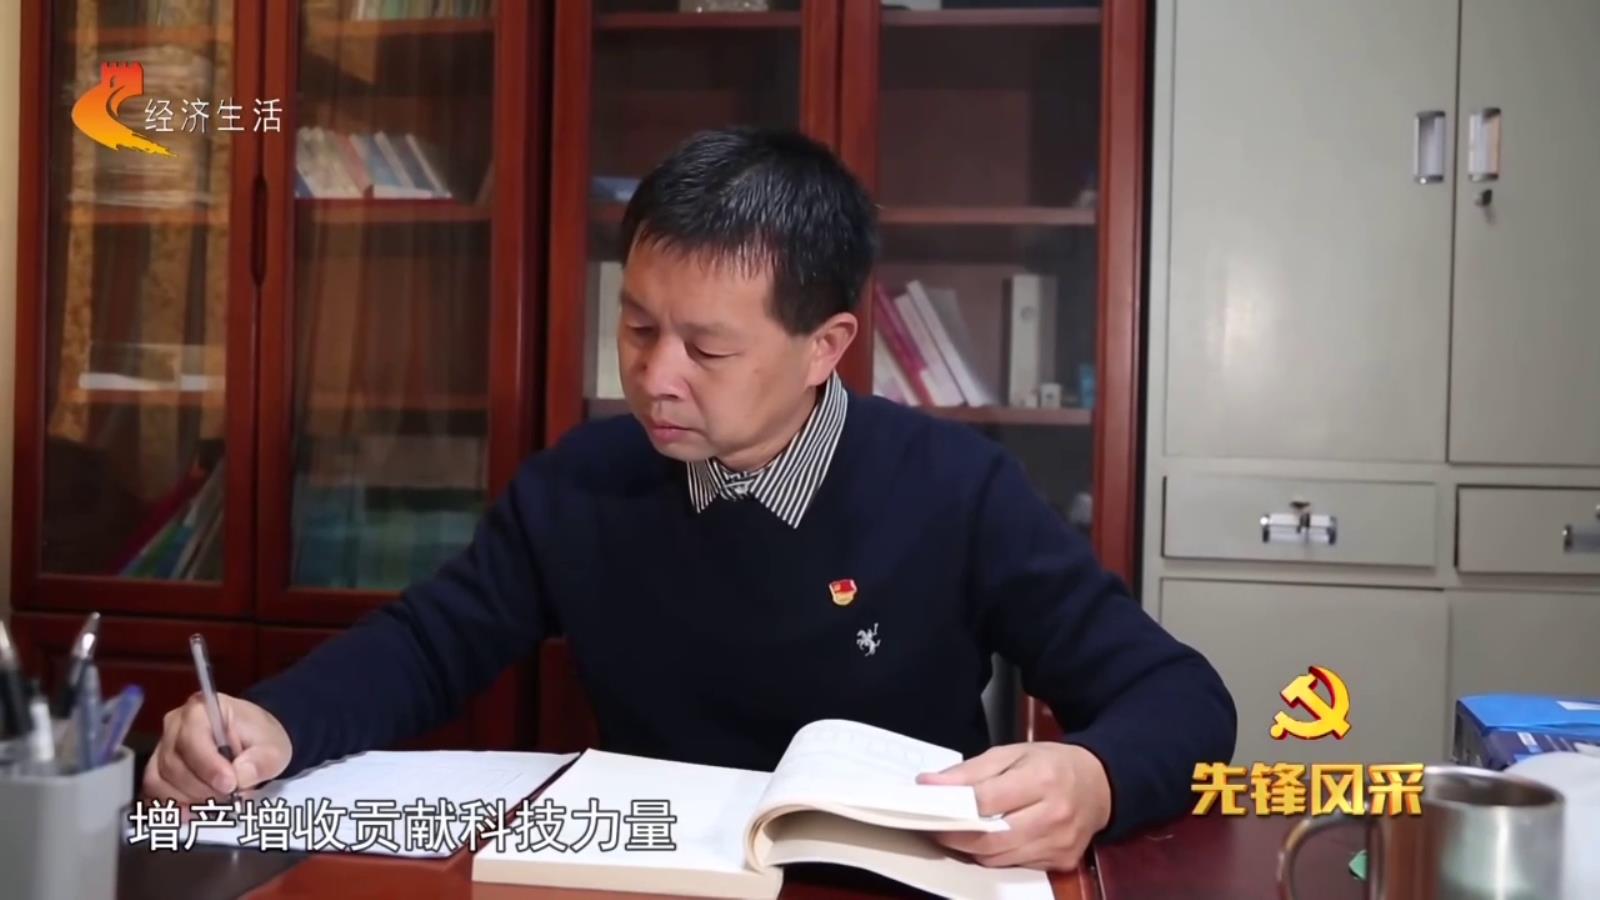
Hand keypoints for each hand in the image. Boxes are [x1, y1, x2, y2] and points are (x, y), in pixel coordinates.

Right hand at [141, 692, 290, 805]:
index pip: (192, 739)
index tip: (230, 785)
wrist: (252, 743)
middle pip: (174, 764)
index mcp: (202, 710)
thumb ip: (261, 761)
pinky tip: (196, 813)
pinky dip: (174, 806)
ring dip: (190, 799)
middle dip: (203, 787)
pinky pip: (154, 792)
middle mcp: (174, 725)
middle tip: (230, 798)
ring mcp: (162, 747)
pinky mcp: (157, 769)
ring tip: (218, 803)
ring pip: (160, 781)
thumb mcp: (274, 748)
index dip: (209, 766)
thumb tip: (240, 777)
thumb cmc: (260, 740)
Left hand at [917, 742, 1111, 870]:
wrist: (1100, 785)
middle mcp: (1054, 816)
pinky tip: (988, 840)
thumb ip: (970, 771)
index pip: (986, 801)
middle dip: (956, 836)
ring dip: (972, 848)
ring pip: (1000, 858)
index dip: (952, 807)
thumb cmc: (1052, 764)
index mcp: (1042, 780)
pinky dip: (996, 855)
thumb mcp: (1012, 753)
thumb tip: (929, 784)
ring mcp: (1060, 844)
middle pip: (991, 839)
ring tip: (957, 832)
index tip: (926, 805)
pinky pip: (1016, 865)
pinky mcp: (1062, 862)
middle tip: (934, 826)